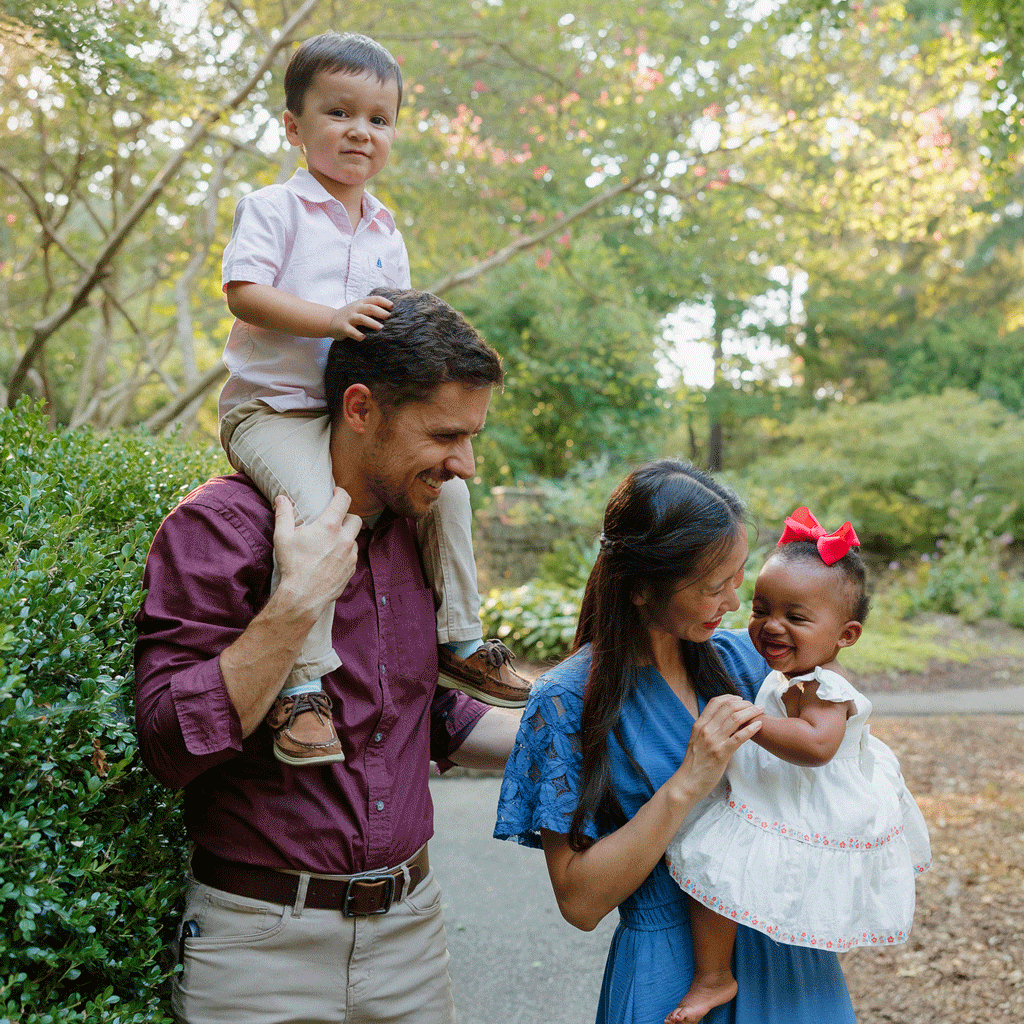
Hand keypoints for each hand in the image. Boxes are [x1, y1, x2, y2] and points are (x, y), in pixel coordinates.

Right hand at [273, 488, 361, 617]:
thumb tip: (281, 498)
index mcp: (329, 526)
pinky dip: (346, 552)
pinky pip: (353, 555)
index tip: (336, 492)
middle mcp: (344, 539)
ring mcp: (350, 555)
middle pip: (355, 519)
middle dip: (346, 516)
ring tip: (332, 539)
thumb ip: (284, 514)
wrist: (303, 596)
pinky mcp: (351, 569)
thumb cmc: (292, 565)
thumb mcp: (283, 537)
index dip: (340, 493)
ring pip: (355, 538)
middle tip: (335, 518)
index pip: (343, 500)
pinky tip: (334, 556)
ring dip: (347, 535)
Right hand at [328, 295, 393, 340]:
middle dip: (380, 312)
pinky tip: (364, 338)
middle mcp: (355, 309)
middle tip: (389, 317)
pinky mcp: (343, 327)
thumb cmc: (350, 315)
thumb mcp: (359, 309)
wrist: (329, 320)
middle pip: (369, 308)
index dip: (384, 302)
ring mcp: (349, 318)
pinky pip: (351, 331)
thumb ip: (371, 309)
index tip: (392, 307)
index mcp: (361, 303)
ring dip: (372, 323)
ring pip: (361, 318)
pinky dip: (357, 334)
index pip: (374, 299)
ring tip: (381, 328)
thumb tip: (391, 314)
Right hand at [675, 694, 762, 798]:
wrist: (688, 782)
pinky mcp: (721, 753)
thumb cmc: (695, 763)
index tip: (741, 699)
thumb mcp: (697, 740)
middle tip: (755, 706)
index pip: (715, 702)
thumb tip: (723, 721)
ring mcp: (713, 741)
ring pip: (735, 718)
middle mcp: (705, 729)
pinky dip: (751, 728)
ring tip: (760, 711)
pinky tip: (759, 725)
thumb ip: (707, 729)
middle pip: (728, 707)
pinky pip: (739, 737)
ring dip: (751, 712)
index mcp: (699, 724)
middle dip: (745, 703)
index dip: (730, 697)